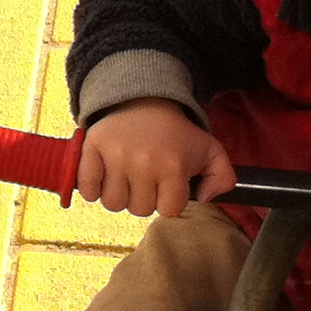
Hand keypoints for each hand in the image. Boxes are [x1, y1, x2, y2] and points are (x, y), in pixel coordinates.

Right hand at [77, 100, 235, 220]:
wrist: (144, 101)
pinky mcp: (92, 150)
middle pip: (140, 210)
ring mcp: (115, 157)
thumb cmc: (176, 132)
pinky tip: (106, 177)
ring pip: (113, 204)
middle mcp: (143, 163)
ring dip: (120, 196)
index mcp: (172, 166)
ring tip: (128, 178)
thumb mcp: (210, 150)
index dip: (169, 200)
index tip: (168, 185)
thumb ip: (223, 178)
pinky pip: (88, 190)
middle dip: (145, 198)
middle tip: (148, 178)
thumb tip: (205, 198)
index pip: (169, 210)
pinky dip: (94, 189)